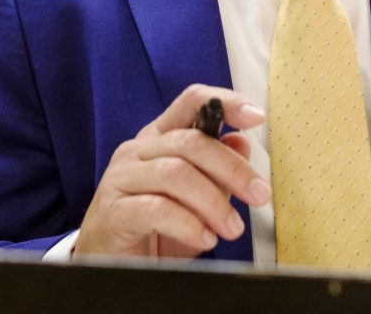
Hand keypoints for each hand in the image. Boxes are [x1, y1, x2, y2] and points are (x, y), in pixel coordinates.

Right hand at [73, 84, 269, 257]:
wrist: (112, 267)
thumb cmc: (156, 229)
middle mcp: (138, 150)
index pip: (191, 102)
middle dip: (232, 168)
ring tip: (233, 228)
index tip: (257, 117)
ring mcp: (121, 178)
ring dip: (214, 202)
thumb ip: (218, 172)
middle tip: (259, 195)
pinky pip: (157, 209)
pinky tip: (205, 239)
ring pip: (176, 174)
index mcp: (159, 138)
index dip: (226, 103)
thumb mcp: (198, 200)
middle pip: (191, 142)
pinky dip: (189, 224)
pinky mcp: (113, 210)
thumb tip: (242, 144)